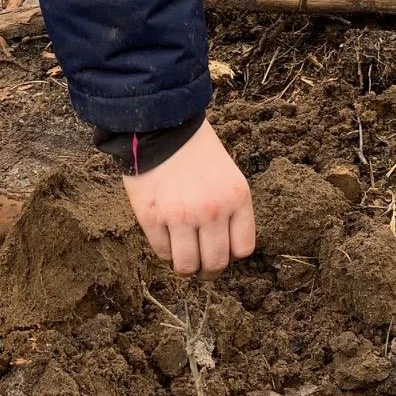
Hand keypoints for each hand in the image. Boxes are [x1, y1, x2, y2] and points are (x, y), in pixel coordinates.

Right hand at [122, 121, 255, 276]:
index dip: (231, 253)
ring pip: (187, 266)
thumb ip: (230, 209)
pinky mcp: (152, 218)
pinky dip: (165, 251)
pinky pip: (162, 252)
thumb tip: (223, 244)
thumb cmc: (196, 149)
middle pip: (215, 263)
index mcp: (237, 198)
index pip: (243, 249)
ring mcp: (181, 217)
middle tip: (201, 265)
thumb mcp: (228, 175)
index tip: (221, 248)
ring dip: (186, 267)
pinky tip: (166, 238)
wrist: (161, 125)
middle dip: (209, 270)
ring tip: (182, 257)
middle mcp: (212, 212)